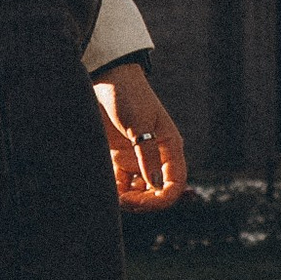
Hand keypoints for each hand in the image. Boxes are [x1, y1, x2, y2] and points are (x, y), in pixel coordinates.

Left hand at [94, 61, 188, 211]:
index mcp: (169, 147)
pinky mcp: (119, 157)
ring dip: (128, 199)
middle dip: (143, 202)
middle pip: (156, 192)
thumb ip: (145, 154)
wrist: (106, 77)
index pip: (175, 184)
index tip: (140, 201)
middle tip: (123, 200)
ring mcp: (137, 157)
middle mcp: (156, 155)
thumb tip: (154, 185)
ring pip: (138, 191)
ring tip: (113, 196)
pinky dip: (115, 191)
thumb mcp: (138, 123)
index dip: (161, 199)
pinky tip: (107, 189)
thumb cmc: (127, 95)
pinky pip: (121, 183)